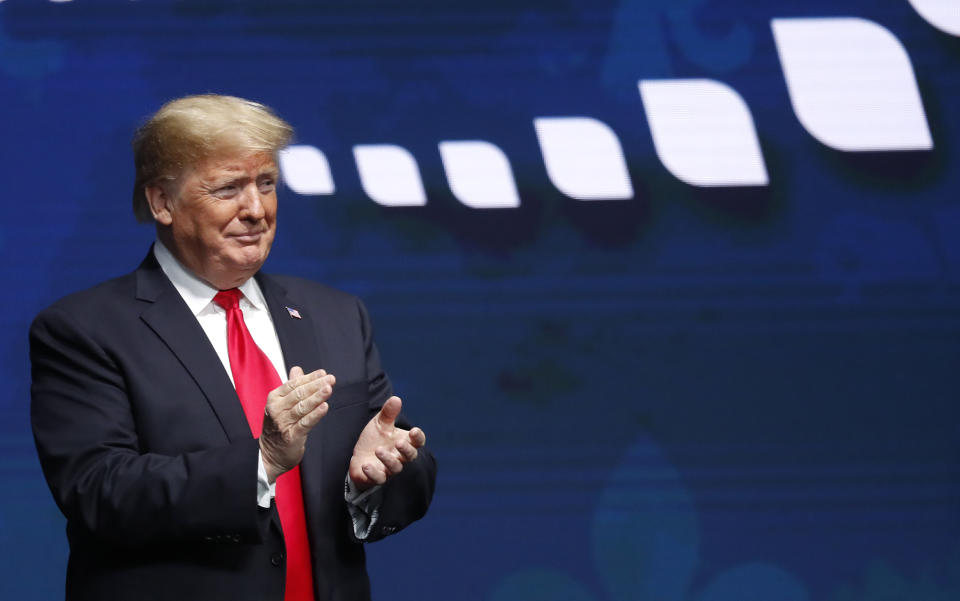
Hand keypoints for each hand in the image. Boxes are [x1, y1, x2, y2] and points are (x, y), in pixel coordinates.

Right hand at [259, 366, 334, 482]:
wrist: (269, 454)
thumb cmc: (278, 426)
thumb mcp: (280, 404)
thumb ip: (290, 386)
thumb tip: (297, 369)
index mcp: (274, 399)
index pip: (293, 384)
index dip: (309, 378)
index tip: (323, 373)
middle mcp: (277, 409)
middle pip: (299, 394)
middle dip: (316, 385)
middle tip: (331, 379)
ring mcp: (283, 423)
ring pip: (302, 407)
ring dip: (317, 397)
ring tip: (329, 389)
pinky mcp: (291, 436)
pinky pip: (305, 423)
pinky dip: (315, 415)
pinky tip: (324, 407)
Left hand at [349, 396, 425, 490]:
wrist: (359, 457)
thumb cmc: (375, 439)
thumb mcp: (380, 424)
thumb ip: (388, 413)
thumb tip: (396, 398)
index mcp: (404, 442)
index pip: (417, 442)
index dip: (418, 437)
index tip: (413, 431)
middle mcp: (400, 457)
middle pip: (410, 456)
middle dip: (406, 450)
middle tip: (399, 442)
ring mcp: (389, 468)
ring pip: (395, 467)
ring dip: (388, 459)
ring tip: (378, 450)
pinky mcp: (377, 477)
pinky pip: (378, 478)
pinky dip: (373, 473)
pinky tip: (366, 465)